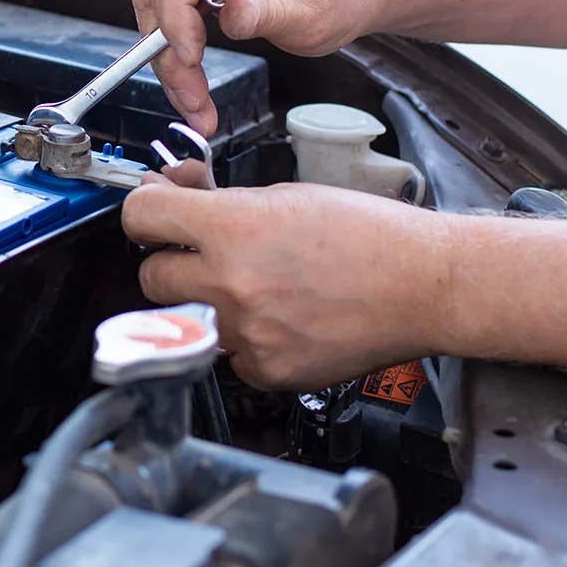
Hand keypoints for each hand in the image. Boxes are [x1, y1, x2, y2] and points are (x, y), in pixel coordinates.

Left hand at [122, 179, 454, 390]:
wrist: (425, 285)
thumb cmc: (370, 235)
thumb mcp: (287, 196)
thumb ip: (223, 203)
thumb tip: (178, 195)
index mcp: (233, 230)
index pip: (141, 218)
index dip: (145, 211)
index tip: (155, 214)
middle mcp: (231, 285)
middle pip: (151, 276)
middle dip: (172, 261)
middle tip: (203, 254)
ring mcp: (246, 334)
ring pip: (188, 318)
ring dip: (208, 302)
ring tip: (256, 288)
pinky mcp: (266, 371)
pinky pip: (228, 355)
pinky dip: (244, 340)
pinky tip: (280, 319)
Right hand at [132, 0, 391, 135]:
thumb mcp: (317, 11)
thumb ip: (271, 10)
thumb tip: (232, 8)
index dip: (175, 9)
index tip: (191, 55)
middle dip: (166, 49)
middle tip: (192, 98)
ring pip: (158, 6)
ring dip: (167, 59)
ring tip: (194, 103)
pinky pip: (173, 15)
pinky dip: (177, 55)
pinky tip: (193, 86)